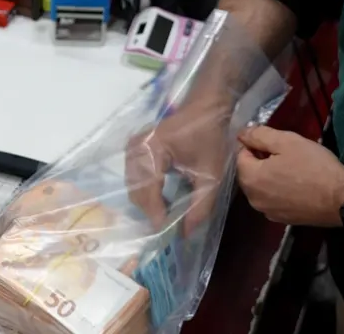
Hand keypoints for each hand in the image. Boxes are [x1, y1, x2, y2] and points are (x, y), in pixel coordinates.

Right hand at [125, 100, 233, 235]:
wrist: (206, 110)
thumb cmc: (210, 138)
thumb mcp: (212, 174)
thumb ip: (200, 205)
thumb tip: (185, 233)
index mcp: (153, 149)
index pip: (148, 188)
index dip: (155, 212)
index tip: (166, 230)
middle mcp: (136, 147)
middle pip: (135, 189)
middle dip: (150, 209)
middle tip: (168, 224)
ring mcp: (132, 146)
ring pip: (132, 184)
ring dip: (146, 201)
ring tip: (165, 212)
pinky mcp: (134, 147)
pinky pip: (133, 176)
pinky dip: (144, 190)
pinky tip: (160, 197)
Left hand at [237, 126, 343, 226]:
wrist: (343, 199)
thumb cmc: (314, 167)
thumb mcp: (287, 142)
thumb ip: (259, 135)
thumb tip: (241, 134)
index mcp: (250, 179)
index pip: (241, 155)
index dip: (256, 146)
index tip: (275, 144)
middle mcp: (253, 199)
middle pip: (249, 173)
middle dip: (262, 162)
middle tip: (286, 155)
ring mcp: (268, 212)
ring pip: (262, 188)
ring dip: (271, 177)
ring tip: (293, 169)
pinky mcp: (283, 220)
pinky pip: (274, 200)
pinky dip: (280, 192)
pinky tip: (298, 186)